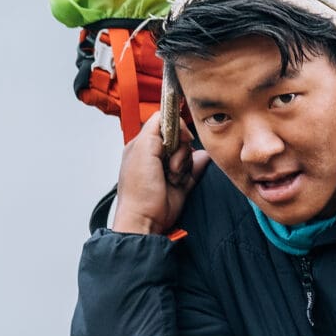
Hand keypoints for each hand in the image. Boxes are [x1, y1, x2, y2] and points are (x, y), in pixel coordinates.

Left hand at [112, 111, 211, 235]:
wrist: (146, 218)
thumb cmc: (138, 188)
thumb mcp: (142, 149)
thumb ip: (155, 127)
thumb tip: (170, 116)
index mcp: (142, 144)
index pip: (164, 123)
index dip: (175, 127)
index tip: (179, 135)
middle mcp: (156, 154)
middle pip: (180, 138)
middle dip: (180, 150)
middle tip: (170, 163)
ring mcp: (169, 167)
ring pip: (190, 153)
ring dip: (184, 164)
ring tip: (172, 176)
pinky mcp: (181, 180)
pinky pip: (196, 167)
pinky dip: (192, 173)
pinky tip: (180, 181)